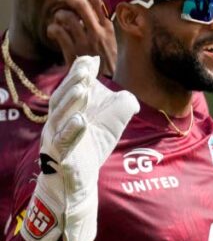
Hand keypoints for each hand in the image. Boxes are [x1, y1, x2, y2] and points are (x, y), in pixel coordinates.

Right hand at [20, 56, 139, 240]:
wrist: (80, 181)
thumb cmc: (92, 147)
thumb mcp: (112, 123)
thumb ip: (122, 105)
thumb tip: (129, 94)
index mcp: (68, 110)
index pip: (72, 88)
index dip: (79, 74)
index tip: (91, 59)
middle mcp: (57, 121)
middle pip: (62, 99)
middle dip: (73, 83)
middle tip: (86, 70)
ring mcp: (55, 139)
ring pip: (60, 118)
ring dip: (71, 102)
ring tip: (84, 90)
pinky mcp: (60, 158)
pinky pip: (63, 143)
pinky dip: (72, 131)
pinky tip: (81, 121)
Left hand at [46, 0, 116, 76]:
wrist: (106, 86)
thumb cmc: (108, 63)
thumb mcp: (112, 42)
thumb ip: (104, 26)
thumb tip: (96, 9)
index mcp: (108, 29)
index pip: (98, 1)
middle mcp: (97, 33)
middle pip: (81, 4)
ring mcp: (84, 42)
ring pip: (67, 17)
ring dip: (59, 15)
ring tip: (58, 20)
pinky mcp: (72, 52)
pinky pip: (58, 32)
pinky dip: (52, 29)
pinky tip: (52, 32)